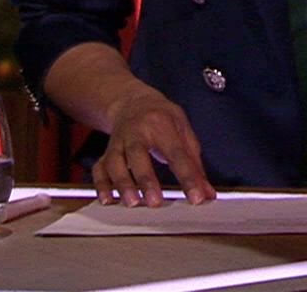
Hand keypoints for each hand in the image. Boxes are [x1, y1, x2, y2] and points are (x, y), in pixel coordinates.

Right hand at [94, 87, 215, 206]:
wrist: (133, 102)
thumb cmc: (161, 117)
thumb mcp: (184, 130)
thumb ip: (195, 163)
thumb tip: (207, 192)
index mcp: (161, 124)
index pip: (177, 153)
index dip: (188, 177)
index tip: (197, 197)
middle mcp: (136, 132)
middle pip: (138, 155)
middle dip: (146, 180)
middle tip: (155, 202)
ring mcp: (119, 142)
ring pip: (114, 162)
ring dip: (122, 184)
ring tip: (132, 203)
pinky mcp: (107, 152)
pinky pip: (99, 169)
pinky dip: (101, 185)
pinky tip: (107, 199)